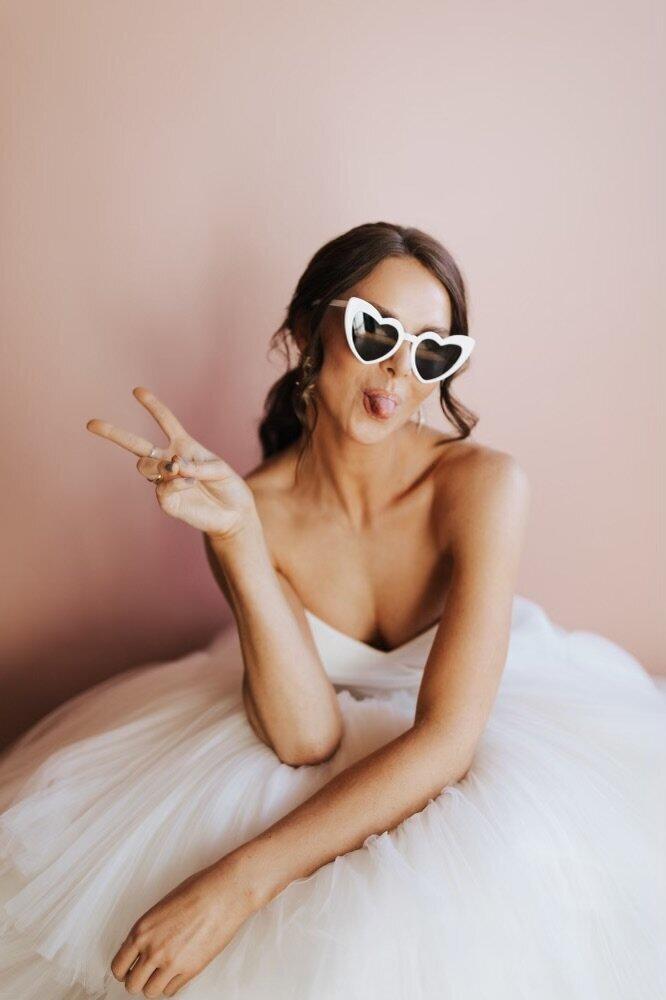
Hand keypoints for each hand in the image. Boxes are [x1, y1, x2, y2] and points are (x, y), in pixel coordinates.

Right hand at [86, 386, 257, 539]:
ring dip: (161, 465)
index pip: (165, 422)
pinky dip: (177, 482)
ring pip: (145, 466)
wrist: (234, 515)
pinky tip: (190, 483)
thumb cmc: (228, 487)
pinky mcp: (167, 501)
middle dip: (113, 433)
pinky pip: (162, 487)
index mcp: (183, 446)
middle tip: (91, 423)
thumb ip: (198, 466)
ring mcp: (165, 482)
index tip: (138, 391)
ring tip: (179, 469)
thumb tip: (175, 468)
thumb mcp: (220, 470)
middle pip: (136, 444)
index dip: (153, 406)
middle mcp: (170, 461)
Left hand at [110, 858, 258, 996]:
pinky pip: (171, 991)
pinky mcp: (190, 970)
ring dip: (155, 985)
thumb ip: (148, 931)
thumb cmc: (198, 890)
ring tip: (163, 974)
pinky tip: (177, 972)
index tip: (130, 970)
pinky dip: (172, 985)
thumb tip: (142, 948)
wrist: (224, 892)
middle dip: (138, 981)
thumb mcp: (162, 907)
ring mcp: (171, 962)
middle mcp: (152, 949)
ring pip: (150, 992)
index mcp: (141, 930)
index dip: (123, 971)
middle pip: (132, 985)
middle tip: (147, 974)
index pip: (118, 966)